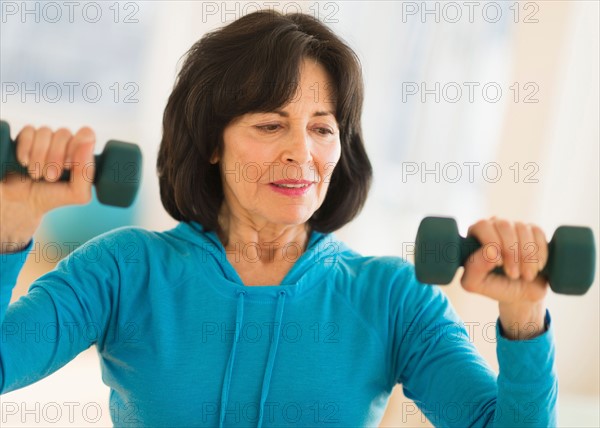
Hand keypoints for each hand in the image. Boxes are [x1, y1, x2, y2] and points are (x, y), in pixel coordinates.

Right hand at [0, 124, 95, 252]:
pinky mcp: (26, 137)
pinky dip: (26, 150)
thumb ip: (86, 172)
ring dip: (39, 157)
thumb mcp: (77, 193)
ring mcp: (45, 139)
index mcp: (80, 153)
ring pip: (46, 132)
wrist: (22, 202)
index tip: (69, 165)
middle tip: (51, 177)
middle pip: (64, 134)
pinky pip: (29, 132)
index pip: (86, 134)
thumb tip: (89, 143)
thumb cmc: (52, 196)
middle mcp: (64, 143)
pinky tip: (25, 163)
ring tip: (37, 175)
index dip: (78, 147)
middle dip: (56, 158)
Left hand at [460, 217, 547, 339]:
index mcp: (476, 235)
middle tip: (513, 275)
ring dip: (527, 256)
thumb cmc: (496, 287)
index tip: (499, 264)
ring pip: (522, 228)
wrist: (523, 294)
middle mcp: (494, 226)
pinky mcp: (533, 231)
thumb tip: (490, 251)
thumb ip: (474, 268)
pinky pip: (538, 232)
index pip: (482, 226)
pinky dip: (539, 253)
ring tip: (526, 275)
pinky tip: (537, 268)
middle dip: (511, 253)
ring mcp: (514, 227)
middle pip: (504, 225)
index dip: (492, 243)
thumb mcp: (477, 284)